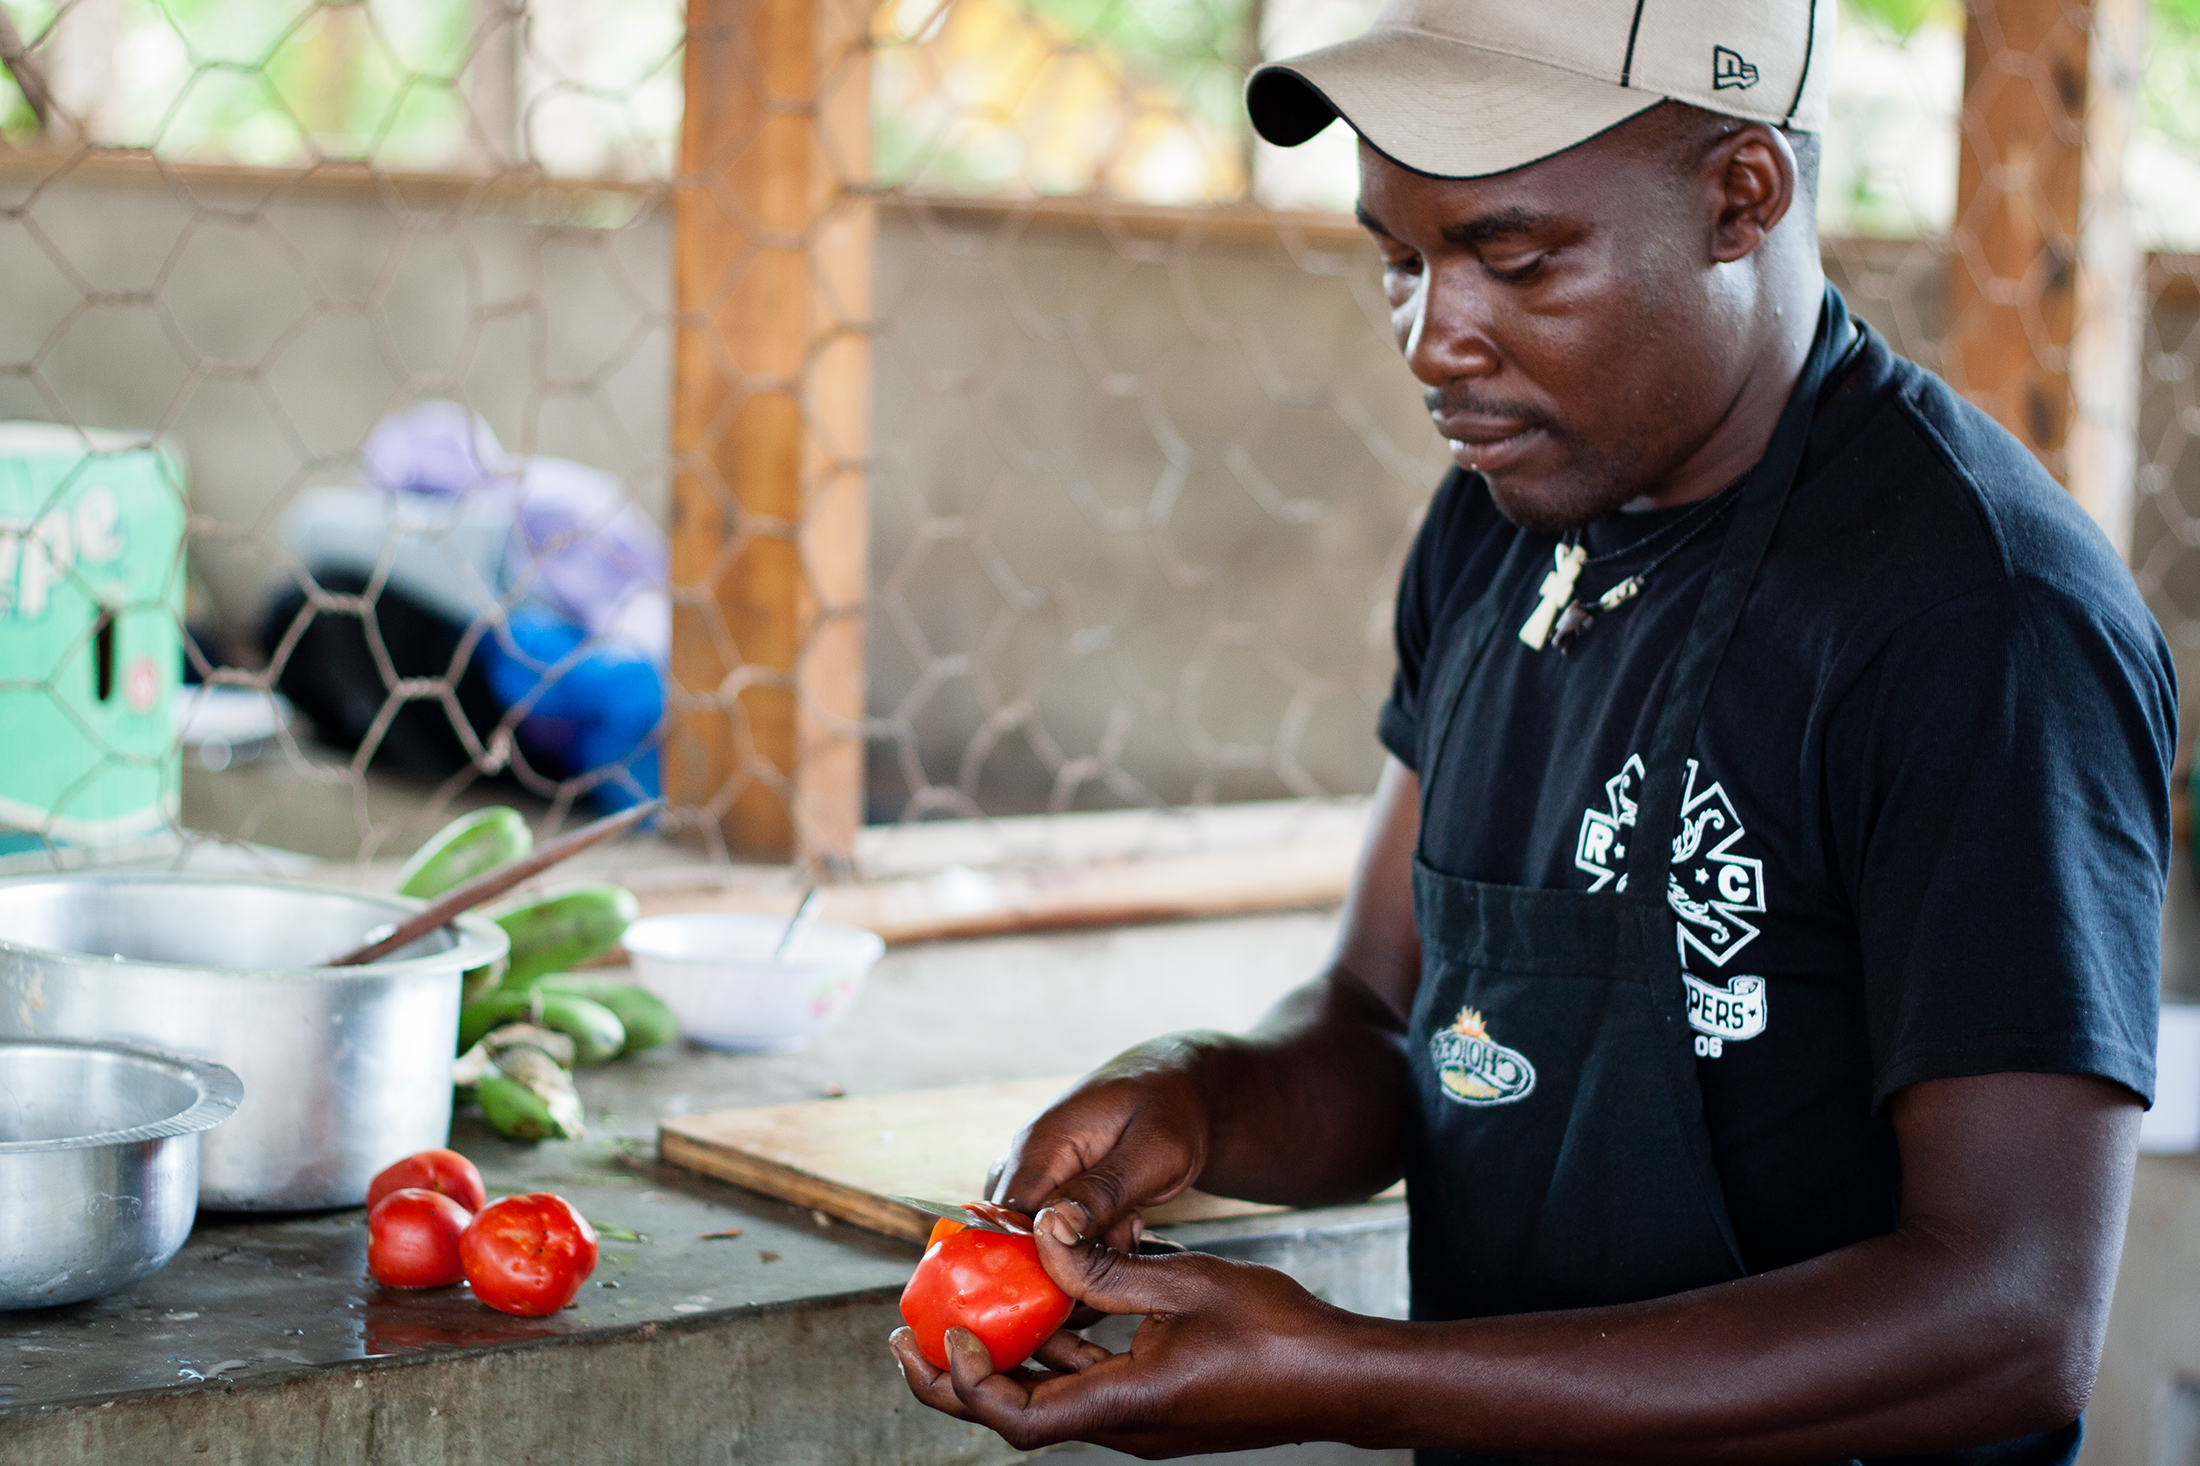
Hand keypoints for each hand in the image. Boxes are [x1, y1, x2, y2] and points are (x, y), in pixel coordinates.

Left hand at [889, 1208, 1367, 1457]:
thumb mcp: (1184, 1282)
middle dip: (956, 1380)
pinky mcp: (1154, 1405)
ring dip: (1007, 1355)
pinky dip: (1058, 1347)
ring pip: (1050, 1395)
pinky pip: (1087, 1381)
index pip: (1018, 1417)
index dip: (970, 1380)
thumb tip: (1040, 1231)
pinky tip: (1049, 1299)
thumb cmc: (1276, 1332)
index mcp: (1126, 1405)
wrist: (1340, 1376)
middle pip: (1016, 1416)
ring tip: (965, 1306)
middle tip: (908, 1337)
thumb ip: (1104, 1265)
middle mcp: (1124, 1427)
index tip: (947, 1331)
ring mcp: (1139, 1420)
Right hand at [985, 1040, 1219, 1252]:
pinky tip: (1127, 1222)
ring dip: (1086, 1248)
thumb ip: (1105, 1191)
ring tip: (1132, 1223)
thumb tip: (1053, 1228)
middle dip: (1068, 1257)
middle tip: (1123, 1240)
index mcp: (1041, 1146)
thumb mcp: (1155, 1152)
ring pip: (1042, 1236)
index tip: (1084, 1278)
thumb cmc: (1173, 1109)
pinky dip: (1093, 1238)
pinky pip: (1059, 1227)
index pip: (1008, 1221)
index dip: (1036, 1260)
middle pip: (1018, 1235)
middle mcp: (1027, 1158)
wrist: (1181, 1083)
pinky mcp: (1055, 1182)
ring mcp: (1039, 1170)